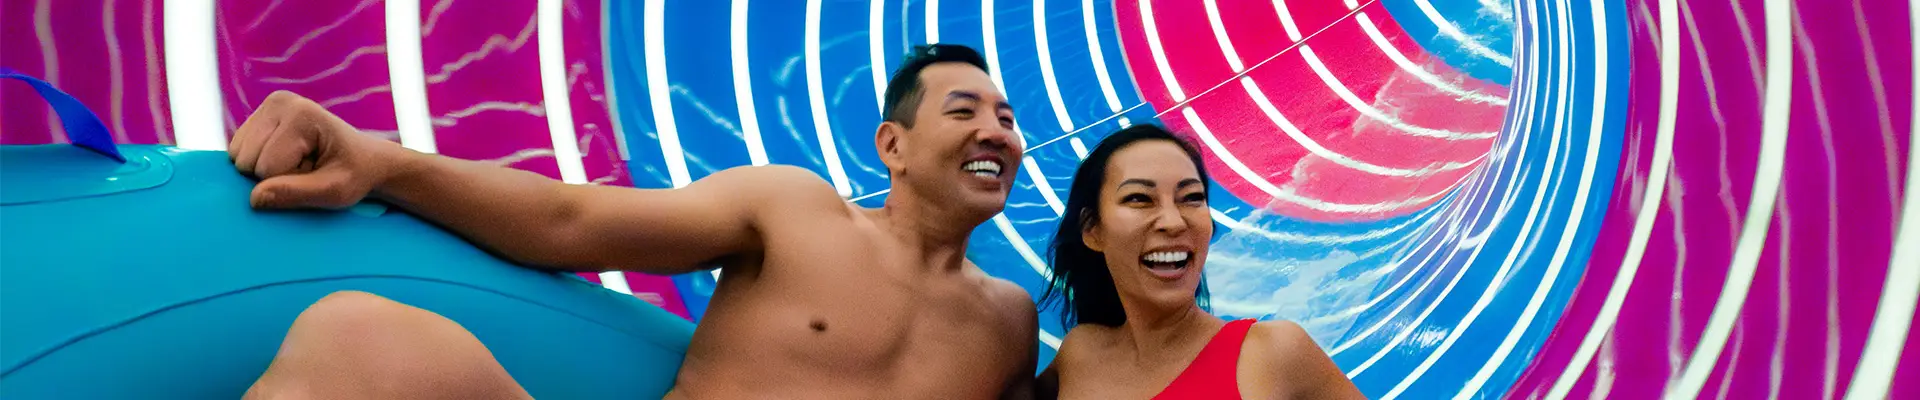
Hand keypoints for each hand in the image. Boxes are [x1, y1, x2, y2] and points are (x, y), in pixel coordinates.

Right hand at [228, 91, 406, 209]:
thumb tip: (253, 198)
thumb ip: (295, 194)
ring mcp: (267, 106)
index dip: (289, 181)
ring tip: (299, 162)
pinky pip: (237, 152)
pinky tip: (286, 156)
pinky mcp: (258, 116)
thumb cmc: (354, 175)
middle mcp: (280, 101)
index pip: (267, 167)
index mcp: (302, 113)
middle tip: (308, 168)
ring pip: (237, 157)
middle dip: (274, 175)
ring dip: (265, 169)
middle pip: (246, 160)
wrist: (365, 160)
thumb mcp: (334, 191)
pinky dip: (259, 162)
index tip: (318, 171)